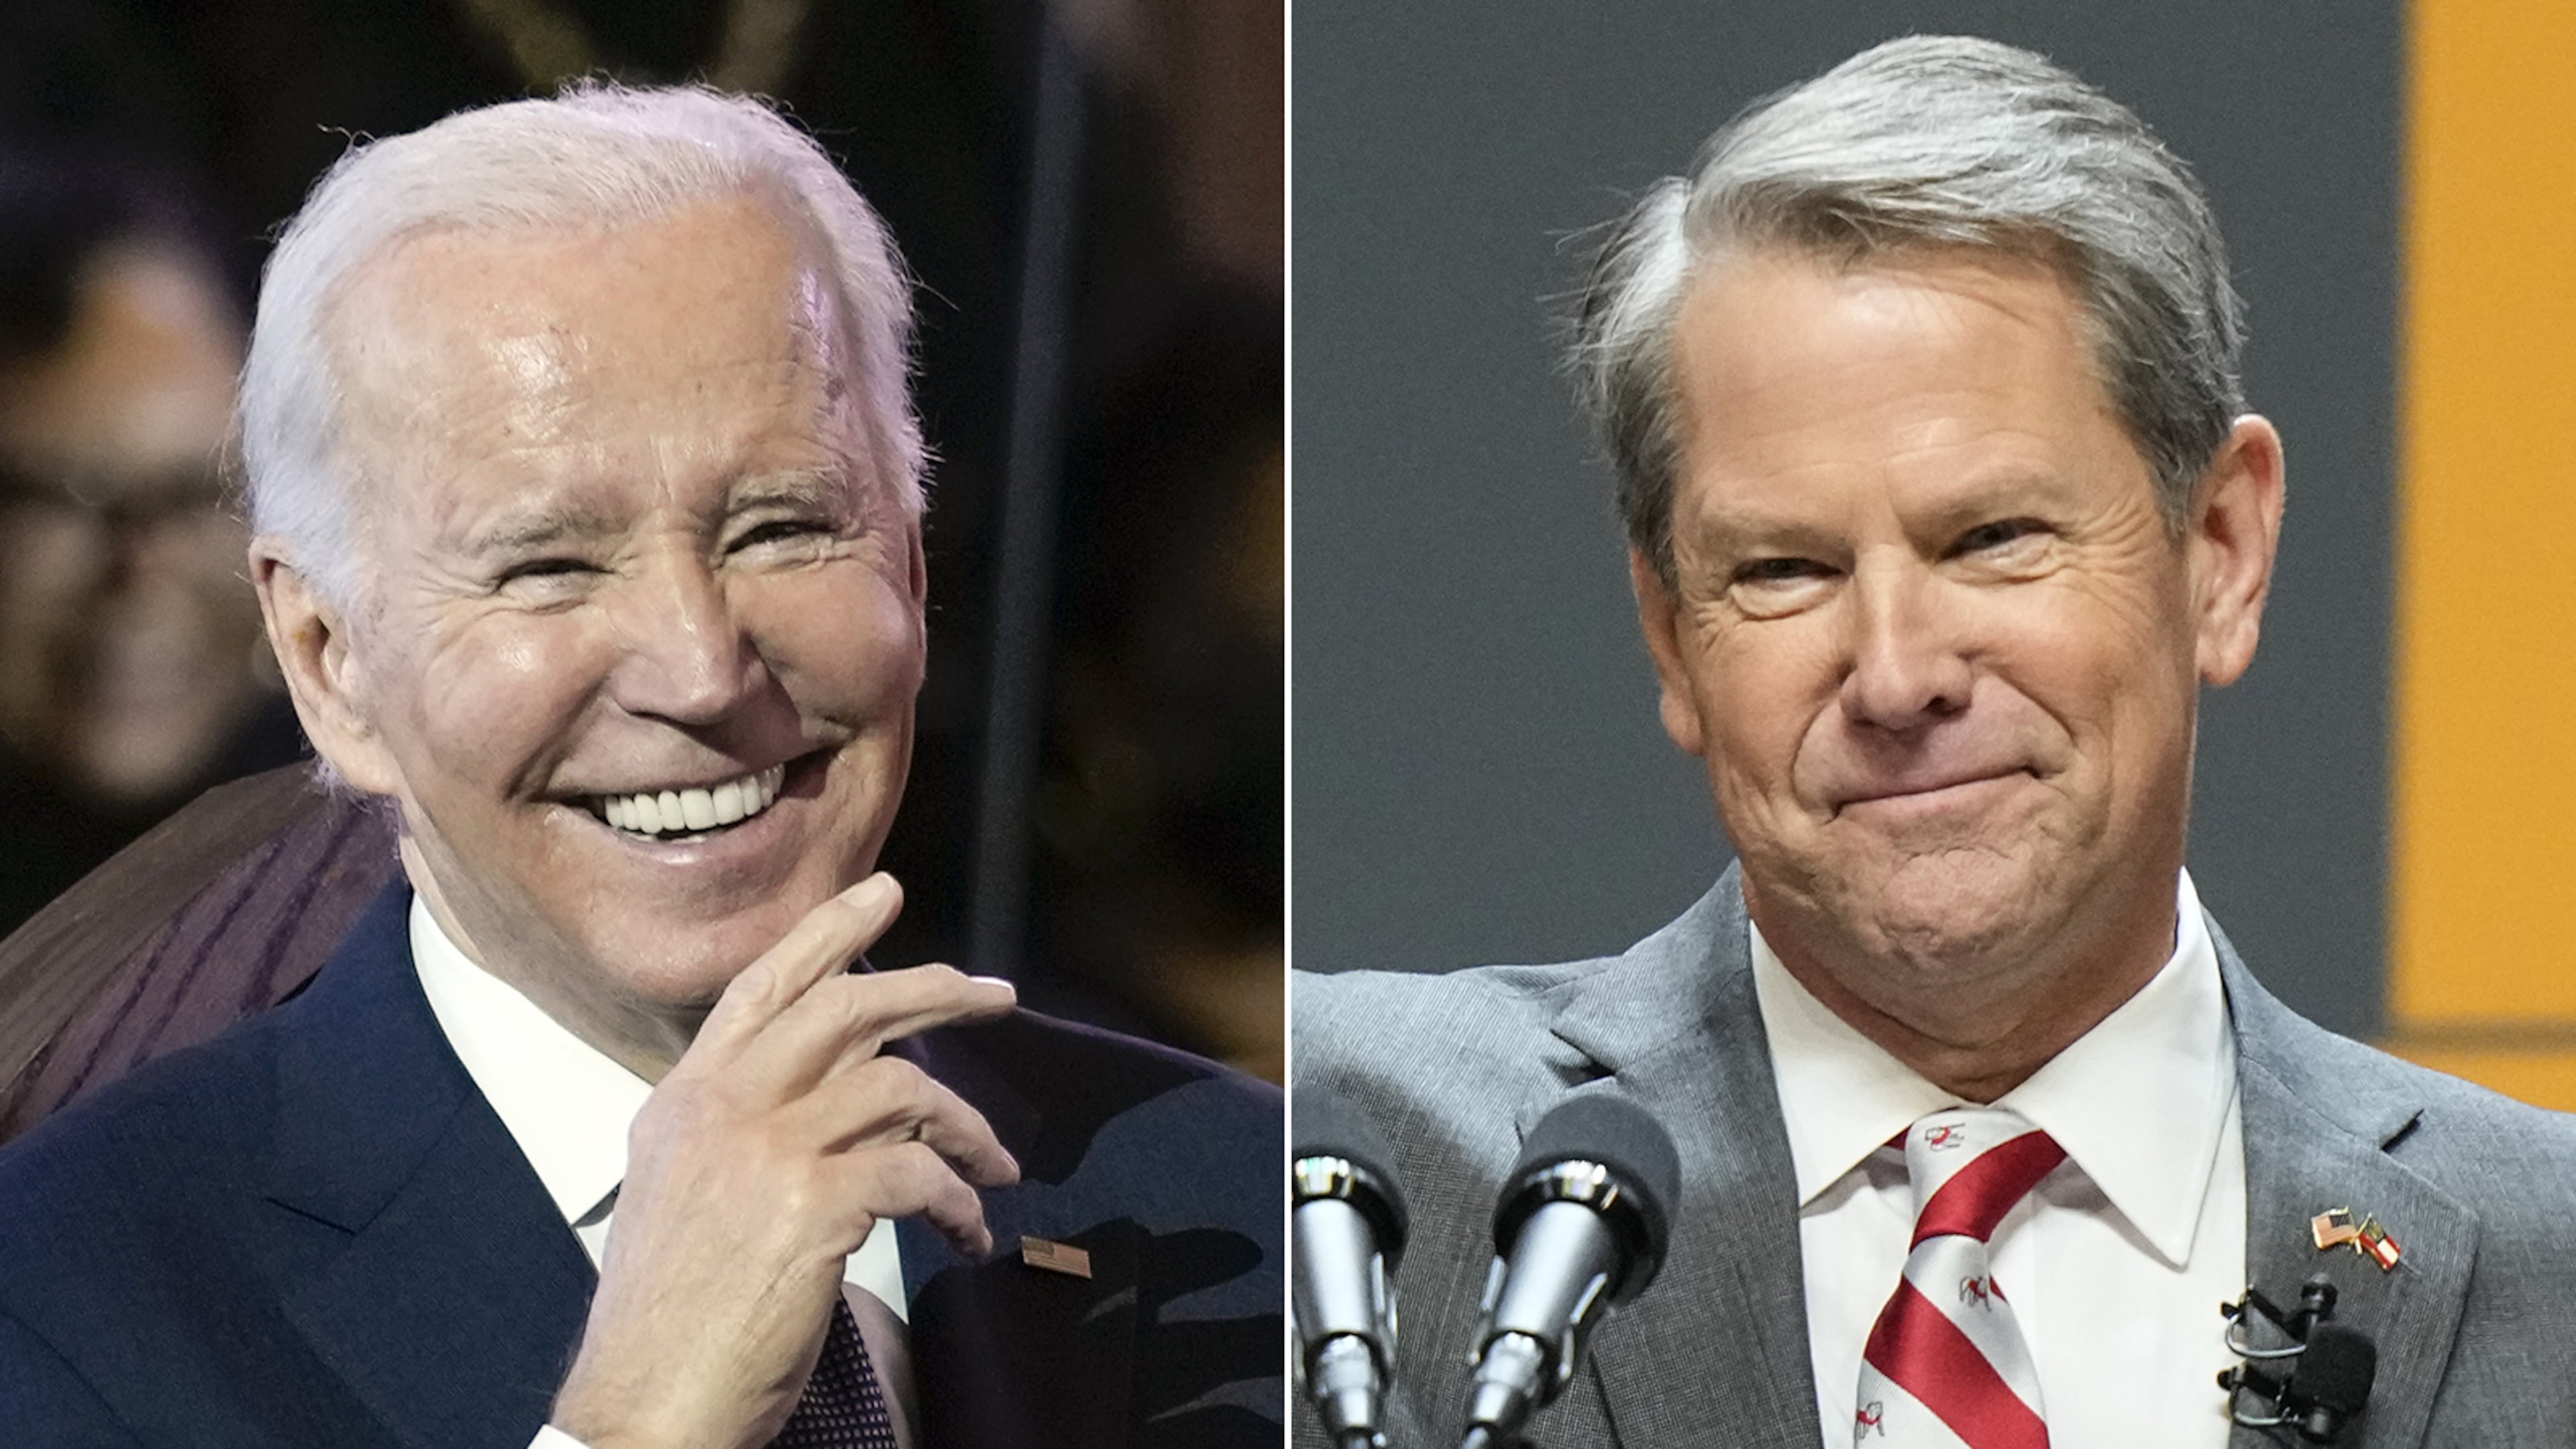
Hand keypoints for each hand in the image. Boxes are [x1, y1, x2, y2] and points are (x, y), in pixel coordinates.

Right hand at [549, 873, 1018, 1448]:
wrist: (646, 1405)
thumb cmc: (673, 1315)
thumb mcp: (684, 1192)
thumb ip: (746, 1128)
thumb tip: (844, 1092)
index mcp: (685, 1099)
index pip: (763, 986)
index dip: (827, 931)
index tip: (882, 894)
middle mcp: (721, 1108)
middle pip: (846, 1008)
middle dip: (934, 989)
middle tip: (996, 995)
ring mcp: (766, 1151)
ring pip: (900, 1086)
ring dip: (966, 1125)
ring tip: (994, 1168)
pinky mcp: (812, 1206)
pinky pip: (919, 1171)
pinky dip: (959, 1201)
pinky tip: (970, 1233)